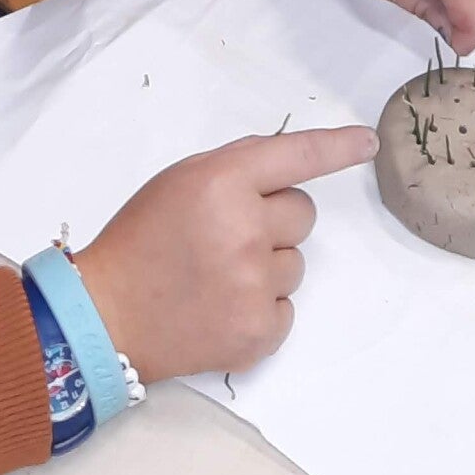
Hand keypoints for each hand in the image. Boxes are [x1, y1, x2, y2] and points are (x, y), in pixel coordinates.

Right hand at [75, 125, 375, 383]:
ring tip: (218, 276)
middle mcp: (246, 229)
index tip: (367, 143)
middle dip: (275, 220)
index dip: (338, 146)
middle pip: (304, 214)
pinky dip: (261, 308)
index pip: (298, 156)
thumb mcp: (180, 180)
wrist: (107, 316)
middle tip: (229, 235)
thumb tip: (288, 163)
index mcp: (223, 182)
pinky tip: (222, 308)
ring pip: (297, 263)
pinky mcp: (259, 331)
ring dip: (267, 266)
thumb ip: (235, 166)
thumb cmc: (141, 239)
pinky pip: (286, 309)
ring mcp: (255, 285)